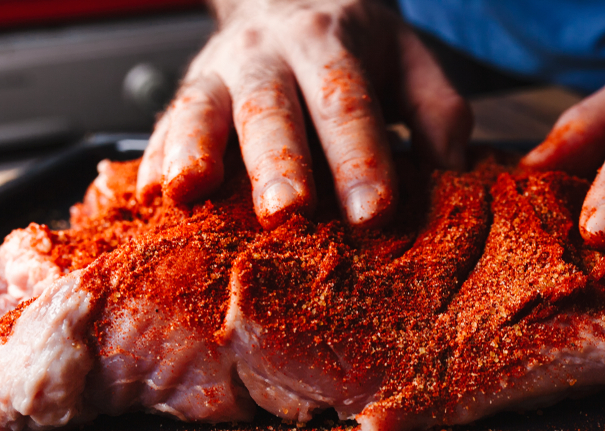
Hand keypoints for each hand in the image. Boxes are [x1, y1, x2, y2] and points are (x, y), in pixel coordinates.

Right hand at [137, 0, 471, 228]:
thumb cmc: (355, 47)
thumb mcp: (410, 62)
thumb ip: (437, 111)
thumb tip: (453, 171)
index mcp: (332, 45)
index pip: (348, 103)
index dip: (360, 157)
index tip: (373, 211)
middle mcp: (270, 55)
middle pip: (271, 107)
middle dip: (278, 161)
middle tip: (288, 211)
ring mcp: (221, 72)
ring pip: (203, 108)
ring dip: (196, 151)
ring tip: (190, 193)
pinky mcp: (188, 94)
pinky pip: (166, 124)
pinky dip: (156, 158)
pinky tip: (151, 195)